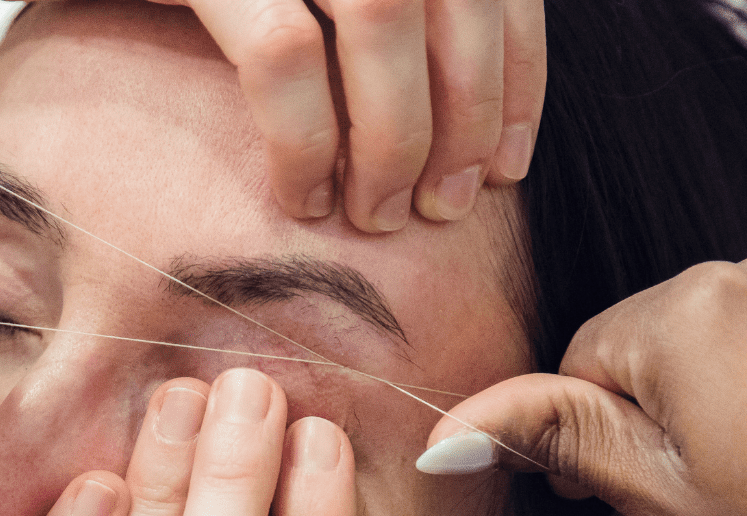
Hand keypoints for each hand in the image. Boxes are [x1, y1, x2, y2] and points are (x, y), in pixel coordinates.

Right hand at [149, 0, 544, 229]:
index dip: (516, 79)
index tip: (506, 167)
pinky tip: (302, 199)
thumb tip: (454, 107)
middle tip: (442, 208)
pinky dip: (303, 141)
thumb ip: (374, 17)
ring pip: (380, 19)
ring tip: (377, 217)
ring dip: (393, 138)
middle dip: (462, 121)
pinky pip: (279, 56)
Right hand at [414, 260, 746, 515]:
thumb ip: (553, 442)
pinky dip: (745, 401)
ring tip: (742, 487)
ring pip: (703, 349)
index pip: (581, 358)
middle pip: (644, 346)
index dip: (590, 436)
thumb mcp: (657, 495)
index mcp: (680, 311)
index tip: (619, 495)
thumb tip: (446, 435)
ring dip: (706, 416)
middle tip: (695, 501)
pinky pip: (743, 347)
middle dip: (652, 422)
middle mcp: (736, 275)